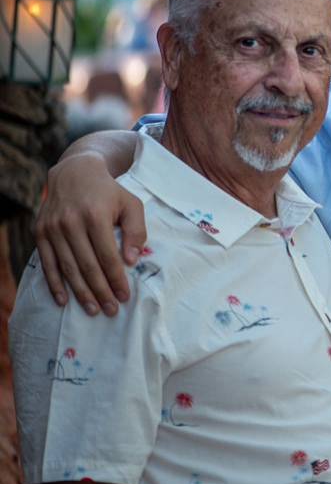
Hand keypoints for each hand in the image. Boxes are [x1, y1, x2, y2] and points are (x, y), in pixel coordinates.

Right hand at [34, 152, 144, 315]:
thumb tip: (131, 260)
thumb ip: (137, 231)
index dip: (116, 279)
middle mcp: (71, 223)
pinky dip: (54, 284)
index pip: (108, 256)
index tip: (125, 296)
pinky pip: (48, 263)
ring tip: (93, 310)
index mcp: (96, 216)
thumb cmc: (109, 192)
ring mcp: (53, 228)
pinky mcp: (40, 232)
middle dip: (100, 291)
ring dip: (80, 292)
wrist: (75, 173)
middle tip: (111, 310)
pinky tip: (63, 300)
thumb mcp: (131, 204)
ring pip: (68, 268)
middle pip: (87, 266)